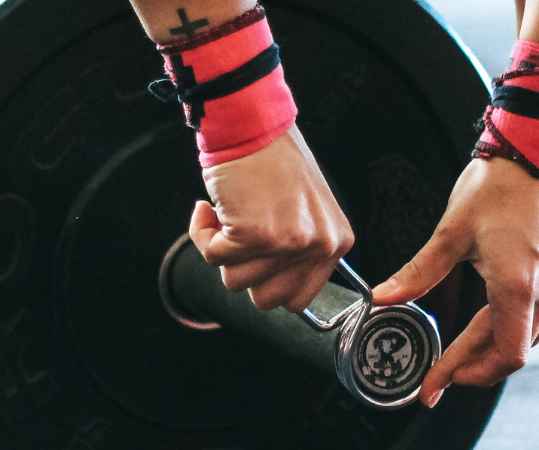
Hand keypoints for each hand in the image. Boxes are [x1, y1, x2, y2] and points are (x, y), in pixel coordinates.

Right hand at [190, 125, 354, 311]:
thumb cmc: (272, 160)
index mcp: (336, 242)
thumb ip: (298, 250)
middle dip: (244, 270)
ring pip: (234, 281)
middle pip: (266, 300)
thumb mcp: (305, 211)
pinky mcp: (253, 234)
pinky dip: (202, 233)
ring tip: (230, 213)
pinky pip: (211, 256)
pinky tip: (212, 207)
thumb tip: (271, 289)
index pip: (298, 300)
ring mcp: (287, 242)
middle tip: (241, 234)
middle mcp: (318, 245)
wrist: (251, 123)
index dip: (267, 281)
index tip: (257, 257)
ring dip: (222, 249)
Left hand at [369, 157, 538, 406]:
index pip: (500, 355)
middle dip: (473, 369)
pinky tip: (495, 329)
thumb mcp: (451, 232)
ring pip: (531, 339)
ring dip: (495, 353)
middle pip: (512, 353)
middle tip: (440, 376)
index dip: (465, 375)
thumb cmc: (497, 185)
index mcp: (518, 286)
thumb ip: (418, 272)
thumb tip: (383, 298)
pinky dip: (516, 333)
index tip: (434, 385)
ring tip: (462, 357)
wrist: (538, 151)